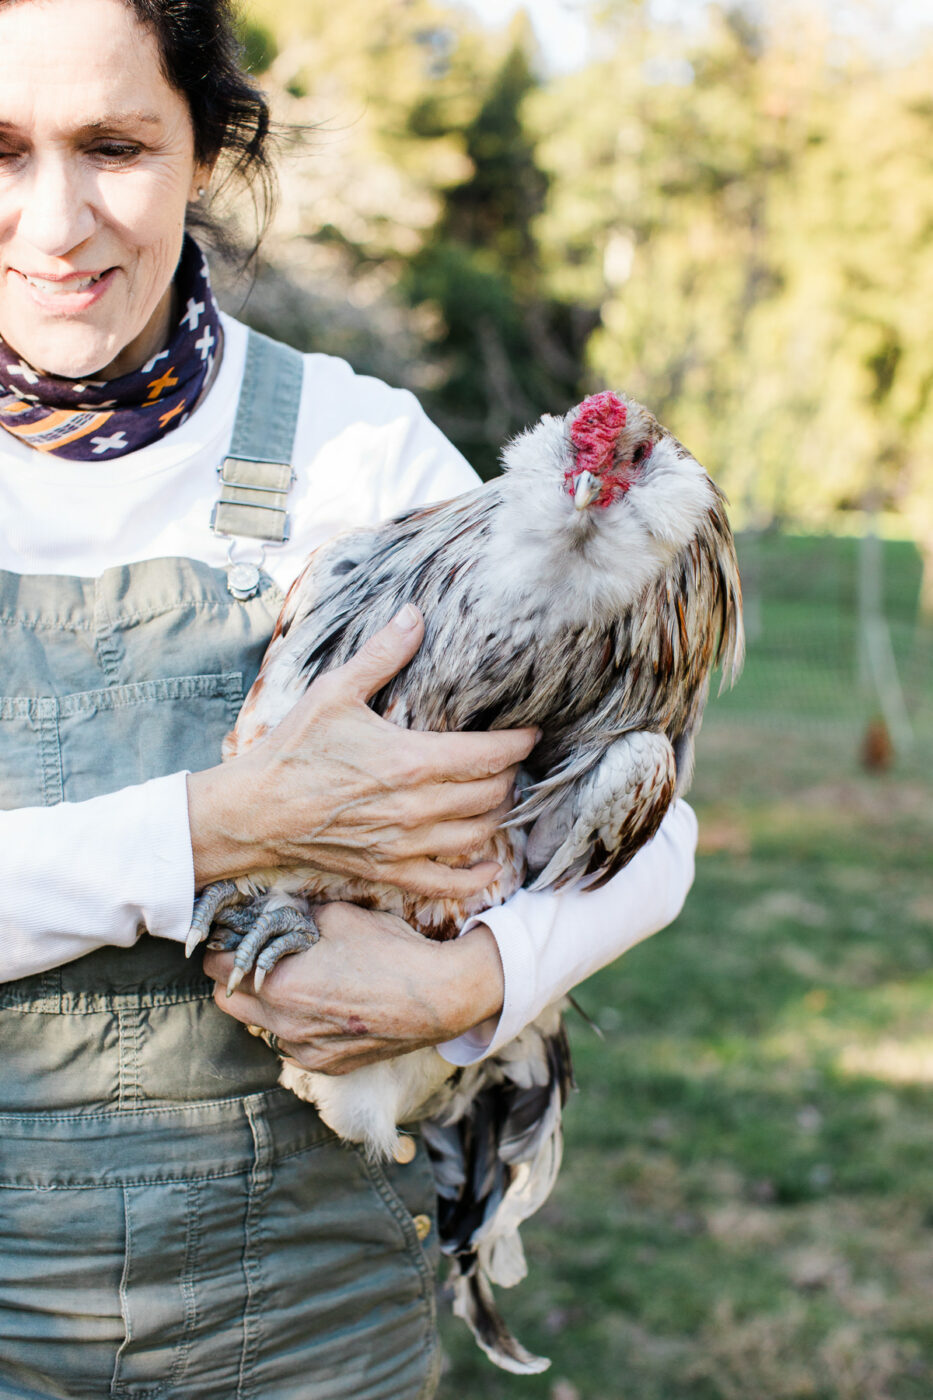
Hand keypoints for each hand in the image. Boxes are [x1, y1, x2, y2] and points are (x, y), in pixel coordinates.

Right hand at [187, 604, 537, 899]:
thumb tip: (413, 615)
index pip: (489, 754)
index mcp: (412, 760)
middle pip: (492, 794)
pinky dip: (477, 877)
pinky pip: (448, 884)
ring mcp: (406, 844)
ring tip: (499, 796)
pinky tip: (491, 865)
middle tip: (511, 760)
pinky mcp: (389, 871)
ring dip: (497, 815)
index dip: (518, 743)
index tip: (530, 733)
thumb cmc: (294, 750)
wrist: (255, 811)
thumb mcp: (335, 692)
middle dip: (509, 775)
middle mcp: (418, 807)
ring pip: (478, 834)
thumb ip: (381, 655)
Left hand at [202, 902, 503, 1074]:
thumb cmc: (390, 950)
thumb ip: (297, 916)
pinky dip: (298, 1024)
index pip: (218, 968)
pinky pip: (294, 1044)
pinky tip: (326, 1003)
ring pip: (260, 1026)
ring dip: (267, 1004)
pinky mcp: (328, 1066)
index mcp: (279, 985)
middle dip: (236, 977)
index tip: (234, 935)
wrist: (438, 996)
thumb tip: (275, 911)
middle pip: (228, 1001)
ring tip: (299, 980)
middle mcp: (284, 1026)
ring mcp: (306, 1051)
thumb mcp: (339, 916)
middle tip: (260, 956)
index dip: (224, 947)